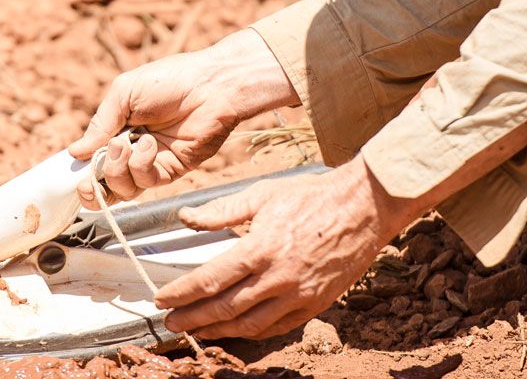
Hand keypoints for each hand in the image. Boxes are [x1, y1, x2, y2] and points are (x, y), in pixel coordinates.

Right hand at [69, 29, 297, 203]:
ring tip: (125, 144)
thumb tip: (75, 153)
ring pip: (122, 190)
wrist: (210, 85)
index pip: (92, 161)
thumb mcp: (124, 93)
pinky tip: (148, 144)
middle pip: (104, 185)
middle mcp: (131, 151)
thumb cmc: (168, 80)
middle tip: (90, 173)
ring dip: (117, 170)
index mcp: (117, 130)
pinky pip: (146, 183)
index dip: (80, 173)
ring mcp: (151, 164)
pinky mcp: (171, 171)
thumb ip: (100, 124)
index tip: (73, 174)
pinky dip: (141, 165)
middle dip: (93, 184)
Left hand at [154, 159, 414, 339]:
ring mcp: (299, 295)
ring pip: (249, 325)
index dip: (182, 293)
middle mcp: (278, 277)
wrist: (364, 207)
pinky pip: (277, 328)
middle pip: (225, 308)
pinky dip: (252, 333)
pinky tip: (235, 330)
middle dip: (192, 318)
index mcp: (262, 248)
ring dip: (218, 331)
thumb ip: (222, 211)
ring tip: (196, 331)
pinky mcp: (315, 305)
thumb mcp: (263, 194)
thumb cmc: (312, 196)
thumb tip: (186, 218)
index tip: (161, 299)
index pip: (211, 279)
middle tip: (170, 322)